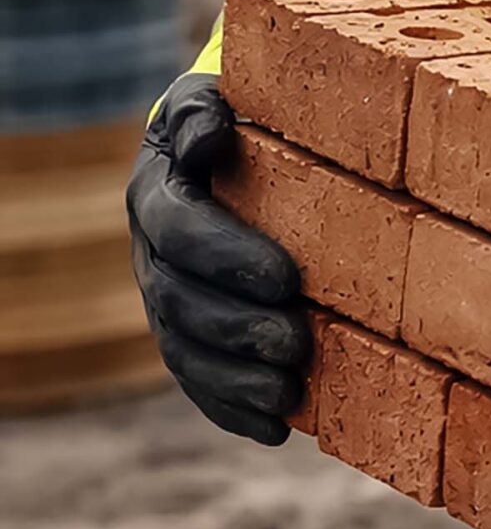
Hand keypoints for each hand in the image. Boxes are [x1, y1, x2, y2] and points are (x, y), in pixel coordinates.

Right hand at [127, 72, 310, 445]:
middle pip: (182, 305)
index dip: (228, 258)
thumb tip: (212, 131)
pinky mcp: (190, 339)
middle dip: (240, 330)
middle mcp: (153, 257)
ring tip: (291, 390)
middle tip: (299, 343)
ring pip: (187, 354)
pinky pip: (199, 385)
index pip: (179, 231)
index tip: (288, 278)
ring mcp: (168, 303)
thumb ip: (203, 113)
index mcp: (157, 196)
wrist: (218, 157)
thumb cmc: (230, 123)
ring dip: (238, 380)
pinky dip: (234, 411)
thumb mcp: (213, 100)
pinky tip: (278, 428)